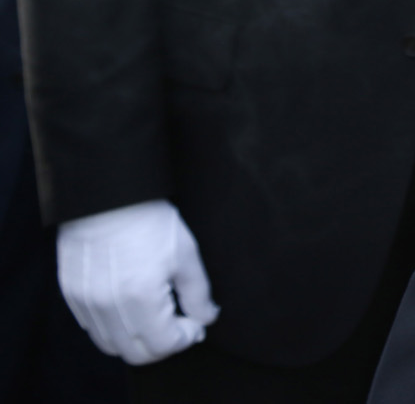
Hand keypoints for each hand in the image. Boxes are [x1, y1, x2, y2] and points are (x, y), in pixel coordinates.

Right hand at [57, 199, 218, 364]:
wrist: (107, 196)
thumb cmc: (150, 221)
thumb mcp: (186, 254)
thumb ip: (198, 294)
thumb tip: (206, 319)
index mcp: (141, 297)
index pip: (164, 344)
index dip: (186, 338)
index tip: (196, 323)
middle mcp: (108, 307)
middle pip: (136, 354)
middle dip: (163, 345)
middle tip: (179, 325)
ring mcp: (86, 303)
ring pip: (111, 346)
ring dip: (137, 340)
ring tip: (156, 317)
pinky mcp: (72, 295)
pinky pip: (93, 328)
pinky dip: (114, 328)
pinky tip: (131, 308)